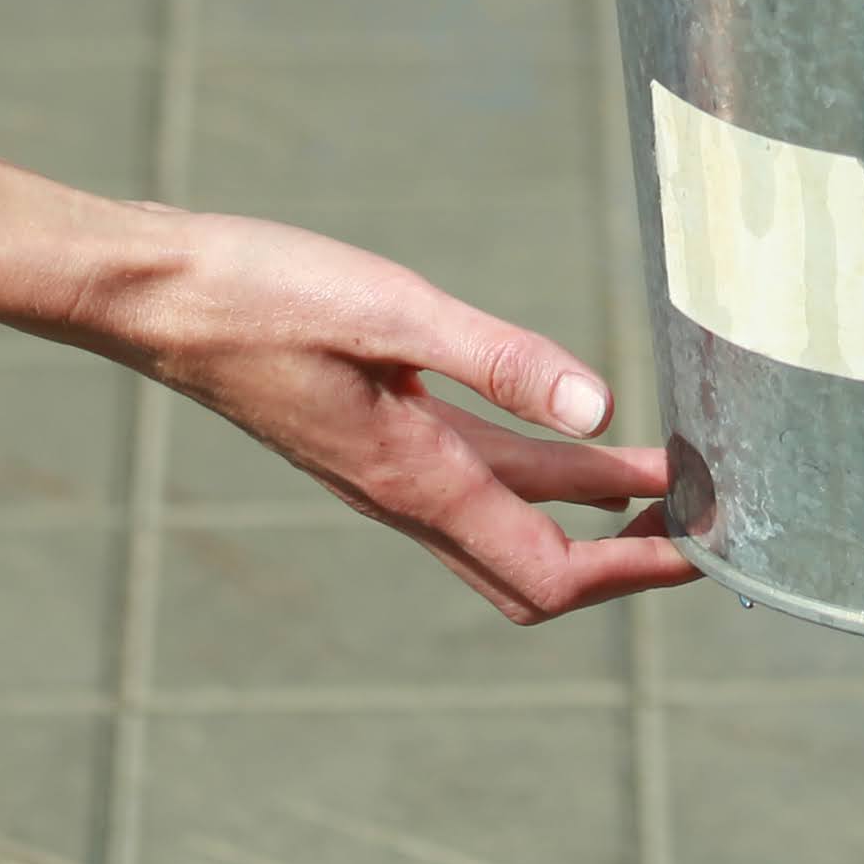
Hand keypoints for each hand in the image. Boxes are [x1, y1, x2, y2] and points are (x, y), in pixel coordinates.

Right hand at [105, 206, 699, 623]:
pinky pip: (475, 468)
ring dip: (591, 503)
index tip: (708, 548)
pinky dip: (540, 463)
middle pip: (536, 566)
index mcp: (416, 480)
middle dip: (626, 555)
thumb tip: (601, 412)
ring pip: (510, 513)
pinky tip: (571, 426)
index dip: (636, 569)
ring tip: (668, 472)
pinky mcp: (374, 430)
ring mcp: (387, 467)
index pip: (549, 571)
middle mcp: (405, 493)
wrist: (155, 293)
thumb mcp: (391, 311)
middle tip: (708, 523)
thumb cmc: (261, 294)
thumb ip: (499, 358)